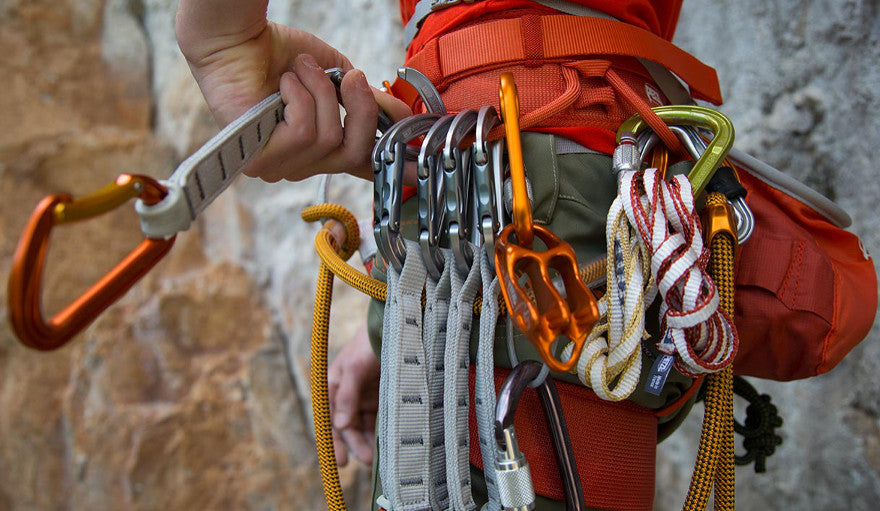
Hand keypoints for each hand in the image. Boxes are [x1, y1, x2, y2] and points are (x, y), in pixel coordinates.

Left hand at [175, 0, 410, 181]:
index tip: (422, 176)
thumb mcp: (340, 79)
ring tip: (298, 73)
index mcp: (322, 149)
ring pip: (328, 139)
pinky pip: (302, 134)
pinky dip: (298, 98)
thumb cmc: (282, 57)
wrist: (238, 40)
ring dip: (318, 94)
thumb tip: (405, 117)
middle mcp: (302, 166)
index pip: (362, 170)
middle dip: (359, 109)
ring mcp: (280, 168)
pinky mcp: (260, 161)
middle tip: (348, 78)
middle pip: (355, 154)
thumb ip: (370, 102)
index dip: (396, 174)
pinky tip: (281, 87)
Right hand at [328, 324, 380, 465]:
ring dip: (369, 440)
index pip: (330, 419)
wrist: (396, 323)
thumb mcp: (355, 367)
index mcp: (333, 384)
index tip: (341, 462)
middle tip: (366, 460)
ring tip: (378, 456)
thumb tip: (339, 425)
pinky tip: (388, 441)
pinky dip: (382, 430)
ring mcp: (366, 394)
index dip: (334, 441)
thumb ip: (346, 396)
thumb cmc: (369, 342)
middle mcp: (348, 393)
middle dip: (355, 443)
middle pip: (348, 425)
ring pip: (365, 424)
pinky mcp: (384, 394)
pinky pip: (380, 417)